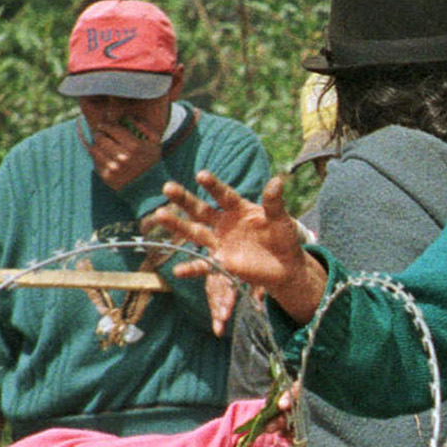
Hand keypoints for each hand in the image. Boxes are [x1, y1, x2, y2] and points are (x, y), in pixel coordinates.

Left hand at [86, 112, 164, 189]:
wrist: (148, 188)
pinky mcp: (107, 177)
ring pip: (95, 147)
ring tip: (101, 143)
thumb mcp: (155, 143)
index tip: (105, 124)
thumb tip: (130, 116)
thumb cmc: (150, 162)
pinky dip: (97, 155)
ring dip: (97, 143)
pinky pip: (95, 160)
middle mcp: (123, 157)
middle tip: (101, 132)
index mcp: (135, 146)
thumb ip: (146, 126)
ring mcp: (114, 168)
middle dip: (100, 133)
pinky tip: (103, 154)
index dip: (106, 124)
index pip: (112, 128)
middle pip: (101, 137)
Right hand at [148, 172, 325, 324]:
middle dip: (184, 199)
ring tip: (159, 215)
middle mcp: (224, 223)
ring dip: (178, 225)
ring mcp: (221, 242)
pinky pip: (204, 265)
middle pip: (201, 210)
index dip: (213, 186)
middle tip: (167, 187)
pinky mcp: (222, 262)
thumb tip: (277, 181)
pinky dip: (191, 268)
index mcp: (238, 208)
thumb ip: (274, 202)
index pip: (223, 195)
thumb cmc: (283, 237)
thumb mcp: (281, 219)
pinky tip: (178, 270)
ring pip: (195, 233)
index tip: (201, 175)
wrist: (287, 266)